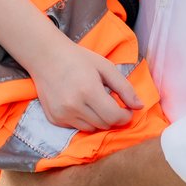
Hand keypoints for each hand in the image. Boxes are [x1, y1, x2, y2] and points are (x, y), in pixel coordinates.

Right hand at [27, 39, 141, 132]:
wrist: (46, 56)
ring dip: (98, 120)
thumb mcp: (105, 67)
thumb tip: (140, 106)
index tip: (127, 109)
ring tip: (94, 102)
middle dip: (113, 117)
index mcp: (88, 91)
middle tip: (111, 103)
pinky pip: (76, 127)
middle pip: (104, 125)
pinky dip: (83, 119)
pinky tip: (80, 104)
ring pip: (91, 128)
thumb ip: (124, 87)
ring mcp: (62, 114)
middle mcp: (74, 106)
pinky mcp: (54, 119)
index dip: (126, 116)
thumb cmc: (78, 58)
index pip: (114, 117)